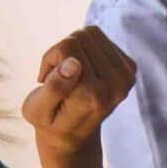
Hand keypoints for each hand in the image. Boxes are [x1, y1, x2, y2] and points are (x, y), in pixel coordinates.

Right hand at [22, 28, 135, 157]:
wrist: (73, 134)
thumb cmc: (49, 120)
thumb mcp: (36, 109)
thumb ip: (54, 88)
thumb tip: (74, 63)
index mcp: (92, 96)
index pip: (67, 47)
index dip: (50, 58)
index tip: (46, 80)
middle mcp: (116, 86)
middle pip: (80, 37)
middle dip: (62, 52)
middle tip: (56, 77)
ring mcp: (126, 77)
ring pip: (90, 33)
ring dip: (74, 48)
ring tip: (68, 73)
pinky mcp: (130, 67)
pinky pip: (101, 37)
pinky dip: (86, 48)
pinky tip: (81, 70)